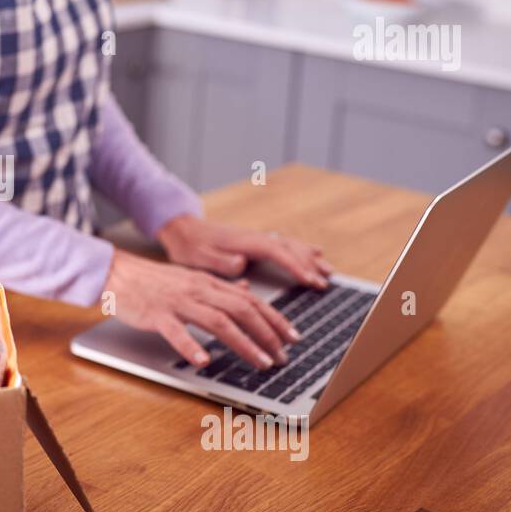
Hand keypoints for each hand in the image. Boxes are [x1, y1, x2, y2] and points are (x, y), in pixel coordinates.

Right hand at [103, 250, 300, 369]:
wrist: (118, 273)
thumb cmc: (153, 280)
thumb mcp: (191, 278)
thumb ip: (219, 286)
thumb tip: (246, 291)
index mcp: (208, 283)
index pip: (251, 301)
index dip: (275, 319)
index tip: (293, 338)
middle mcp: (199, 290)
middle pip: (241, 310)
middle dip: (267, 334)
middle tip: (282, 357)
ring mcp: (178, 302)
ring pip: (218, 321)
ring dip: (244, 343)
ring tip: (260, 363)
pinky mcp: (157, 314)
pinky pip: (177, 331)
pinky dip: (191, 346)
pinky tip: (204, 361)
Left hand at [156, 215, 332, 289]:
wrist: (181, 229)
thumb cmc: (188, 246)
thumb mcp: (199, 257)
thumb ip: (220, 261)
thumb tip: (242, 263)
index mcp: (244, 242)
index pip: (277, 253)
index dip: (296, 267)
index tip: (311, 281)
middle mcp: (254, 237)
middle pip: (289, 248)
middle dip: (309, 265)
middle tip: (325, 282)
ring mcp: (256, 238)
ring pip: (290, 245)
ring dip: (310, 258)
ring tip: (328, 271)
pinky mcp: (255, 241)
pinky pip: (285, 244)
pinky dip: (302, 250)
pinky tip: (314, 254)